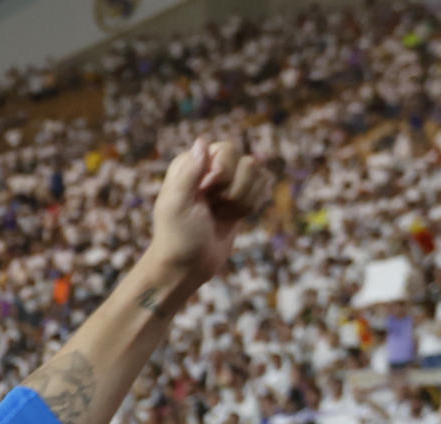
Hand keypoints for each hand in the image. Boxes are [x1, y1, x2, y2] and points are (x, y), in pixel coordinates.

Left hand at [148, 138, 271, 289]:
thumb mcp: (176, 205)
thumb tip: (203, 140)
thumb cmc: (178, 237)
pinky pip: (263, 187)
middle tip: (213, 207)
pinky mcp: (240, 195)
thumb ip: (189, 172)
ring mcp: (227, 181)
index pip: (225, 149)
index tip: (204, 195)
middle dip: (235, 190)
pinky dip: (250, 206)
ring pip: (258, 175)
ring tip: (220, 215)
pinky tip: (231, 217)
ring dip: (242, 202)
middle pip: (247, 161)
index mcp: (190, 163)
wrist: (187, 266)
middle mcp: (209, 167)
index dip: (222, 174)